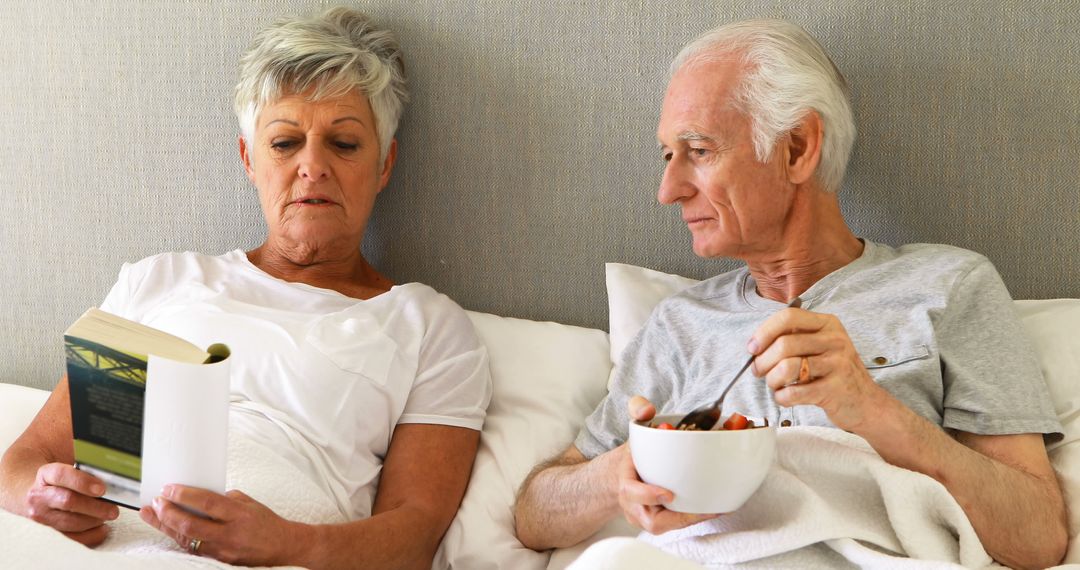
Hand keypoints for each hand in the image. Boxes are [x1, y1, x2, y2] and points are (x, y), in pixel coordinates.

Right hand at [23, 462, 118, 545]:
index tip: (102, 489)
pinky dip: (91, 535)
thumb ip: (88, 465)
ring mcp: (42, 518)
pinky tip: (102, 528)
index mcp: (45, 475)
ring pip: (70, 523)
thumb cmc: (65, 480)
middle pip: (68, 501)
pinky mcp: (49, 533)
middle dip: (95, 507)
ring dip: (94, 520)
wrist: (42, 496)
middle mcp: (39, 497)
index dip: (83, 482)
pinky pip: (72, 538)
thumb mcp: (71, 466)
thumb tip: (110, 469)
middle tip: (113, 509)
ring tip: (109, 515)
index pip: (61, 475)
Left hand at [140, 485, 302, 564]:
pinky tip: (168, 529)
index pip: (207, 503)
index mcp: (240, 514)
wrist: (283, 547)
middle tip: (156, 501)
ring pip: (187, 540)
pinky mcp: (220, 562)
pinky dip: (179, 538)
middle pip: (191, 525)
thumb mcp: (249, 503)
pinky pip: (194, 550)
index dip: (185, 495)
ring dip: (166, 527)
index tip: (168, 488)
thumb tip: (199, 496)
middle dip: (168, 513)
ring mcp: (224, 551)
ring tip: (152, 514)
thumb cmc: (266, 522)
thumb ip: (225, 499)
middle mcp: (231, 534)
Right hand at [615, 396, 719, 533]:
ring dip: (693, 520)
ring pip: (670, 527)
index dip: (647, 495)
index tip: (668, 493)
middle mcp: (636, 507)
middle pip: (653, 522)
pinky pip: (678, 525)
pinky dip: (696, 518)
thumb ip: (638, 411)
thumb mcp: (633, 429)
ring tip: (716, 509)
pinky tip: (717, 509)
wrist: (624, 476)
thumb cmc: (633, 454)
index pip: (631, 493)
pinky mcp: (663, 522)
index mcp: (626, 484)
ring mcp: (648, 518)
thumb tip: (646, 409)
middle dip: (679, 518)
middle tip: (705, 509)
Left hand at [748, 306, 892, 431]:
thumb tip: (755, 346)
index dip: (764, 332)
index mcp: (827, 324)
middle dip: (763, 361)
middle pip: (784, 344)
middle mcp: (835, 340)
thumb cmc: (834, 373)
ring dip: (772, 380)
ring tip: (775, 384)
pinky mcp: (835, 389)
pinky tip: (785, 397)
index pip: (788, 317)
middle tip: (759, 372)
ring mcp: (837, 364)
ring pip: (787, 367)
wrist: (866, 403)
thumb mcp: (819, 347)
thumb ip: (792, 339)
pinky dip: (782, 397)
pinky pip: (795, 392)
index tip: (752, 348)